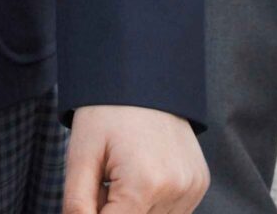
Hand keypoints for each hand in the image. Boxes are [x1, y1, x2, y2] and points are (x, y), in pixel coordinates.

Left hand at [62, 104, 207, 213]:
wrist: (144, 75)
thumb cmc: (106, 112)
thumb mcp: (80, 157)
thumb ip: (77, 205)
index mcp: (144, 184)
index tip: (90, 195)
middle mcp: (176, 189)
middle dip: (113, 211)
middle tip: (103, 182)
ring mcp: (192, 187)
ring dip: (133, 210)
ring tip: (122, 175)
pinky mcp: (199, 183)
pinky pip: (172, 212)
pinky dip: (152, 204)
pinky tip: (142, 175)